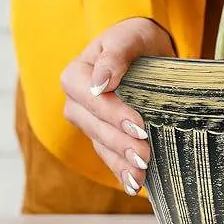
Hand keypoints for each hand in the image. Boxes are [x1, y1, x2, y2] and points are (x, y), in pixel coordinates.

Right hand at [61, 17, 174, 193]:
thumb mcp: (128, 38)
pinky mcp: (104, 137)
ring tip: (141, 174)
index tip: (138, 125)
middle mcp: (77, 102)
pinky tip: (135, 185)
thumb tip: (99, 83)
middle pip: (94, 126)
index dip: (112, 114)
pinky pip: (109, 157)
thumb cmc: (136, 39)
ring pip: (101, 145)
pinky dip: (121, 171)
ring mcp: (89, 122)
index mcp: (77, 75)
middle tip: (145, 154)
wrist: (146, 49)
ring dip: (121, 162)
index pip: (89, 99)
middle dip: (120, 143)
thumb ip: (115, 56)